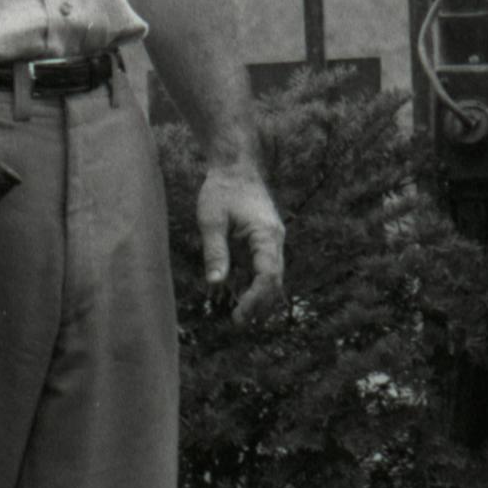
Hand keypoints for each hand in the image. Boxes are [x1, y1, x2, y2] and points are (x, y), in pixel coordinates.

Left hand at [190, 155, 287, 305]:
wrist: (236, 166)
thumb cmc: (222, 190)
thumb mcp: (212, 220)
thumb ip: (215, 252)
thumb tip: (216, 284)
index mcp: (266, 235)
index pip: (268, 276)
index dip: (256, 299)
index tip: (239, 315)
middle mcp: (275, 239)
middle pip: (275, 280)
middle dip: (260, 304)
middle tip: (238, 322)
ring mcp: (272, 239)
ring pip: (272, 275)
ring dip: (259, 296)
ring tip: (240, 316)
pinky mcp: (264, 238)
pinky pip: (264, 266)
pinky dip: (254, 282)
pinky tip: (237, 294)